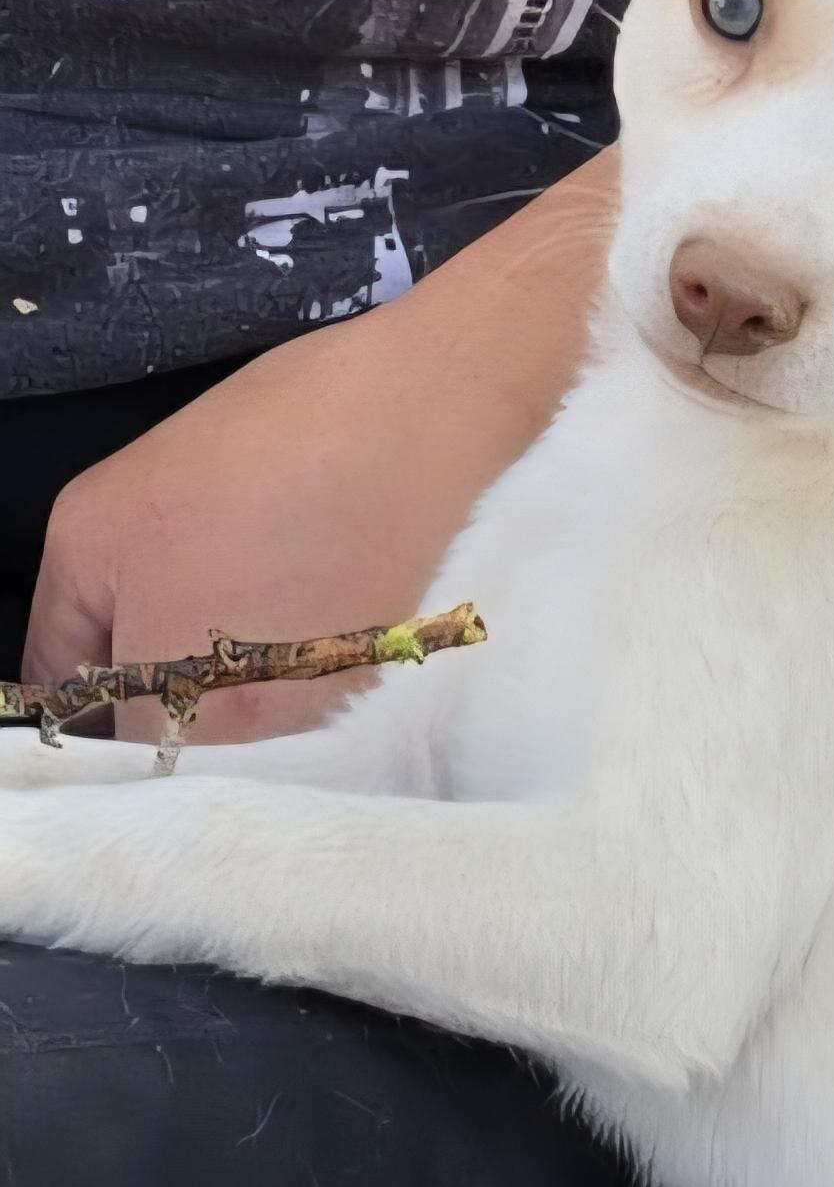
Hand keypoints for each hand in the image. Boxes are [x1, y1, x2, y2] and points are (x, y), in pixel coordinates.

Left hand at [26, 154, 616, 740]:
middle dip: (164, 710)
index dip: (98, 714)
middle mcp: (260, 751)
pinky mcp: (381, 703)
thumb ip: (60, 634)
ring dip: (232, 696)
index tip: (113, 657)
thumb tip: (64, 699)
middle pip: (185, 764)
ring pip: (249, 745)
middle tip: (176, 615)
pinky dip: (293, 676)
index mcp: (178, 711)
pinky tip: (302, 599)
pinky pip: (308, 717)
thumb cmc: (250, 453)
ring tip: (250, 600)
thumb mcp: (92, 522)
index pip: (109, 765)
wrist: (420, 421)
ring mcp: (330, 732)